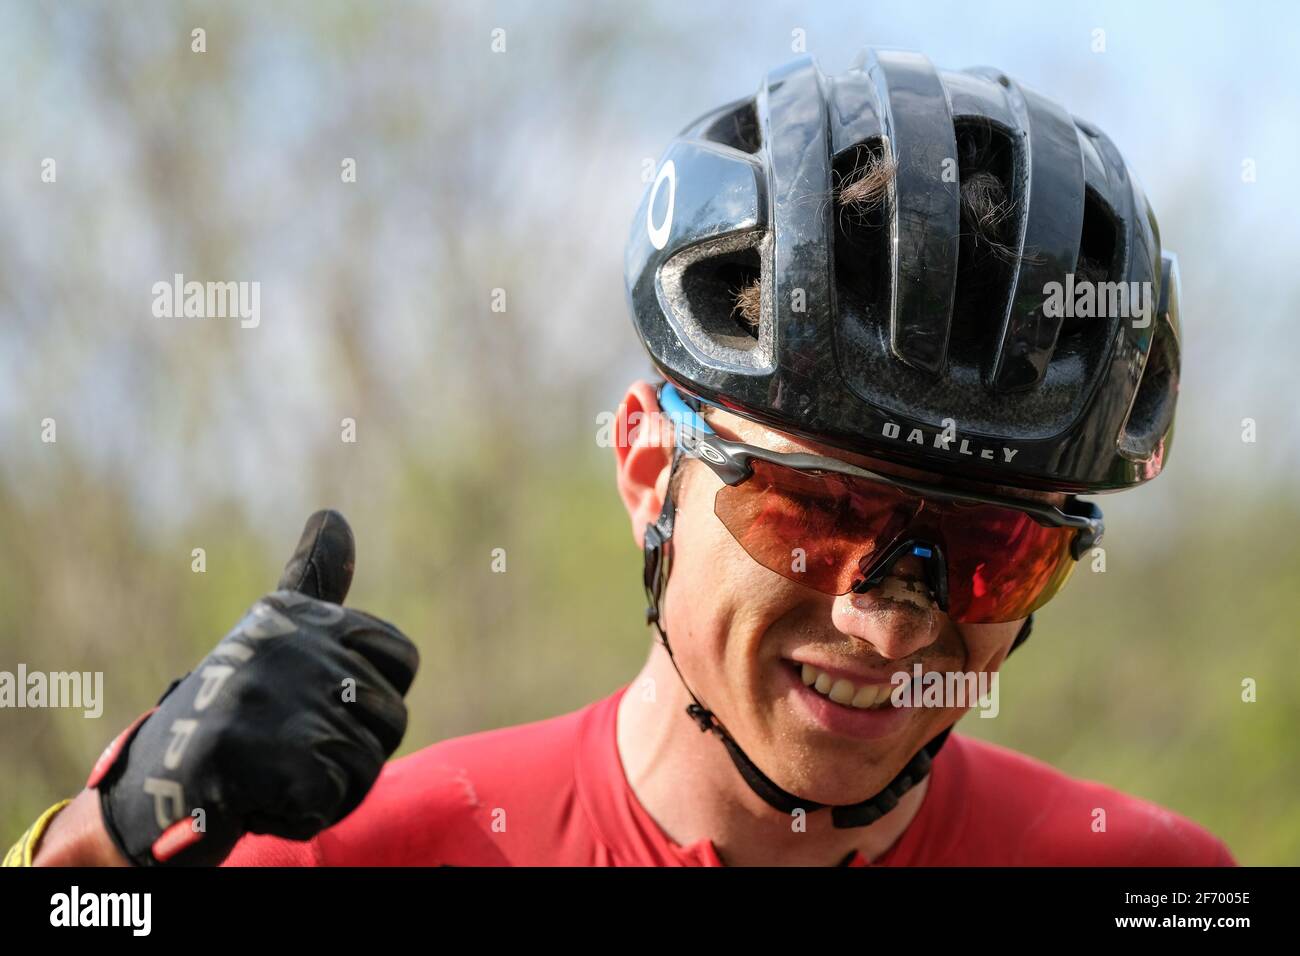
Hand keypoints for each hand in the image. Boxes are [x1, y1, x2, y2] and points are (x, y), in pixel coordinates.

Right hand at [91, 510, 418, 865]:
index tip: (318, 700)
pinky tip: (257, 798)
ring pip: (367, 763)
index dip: (371, 696)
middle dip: (350, 748)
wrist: (154, 787)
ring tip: (272, 770)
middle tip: (286, 745)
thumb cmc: (231, 708)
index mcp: (297, 616)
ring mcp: (278, 704)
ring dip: (328, 784)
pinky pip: (335, 799)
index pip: (401, 659)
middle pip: (390, 719)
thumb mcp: (276, 633)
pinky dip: (302, 812)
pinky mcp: (268, 762)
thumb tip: (333, 513)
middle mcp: (288, 649)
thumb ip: (314, 580)